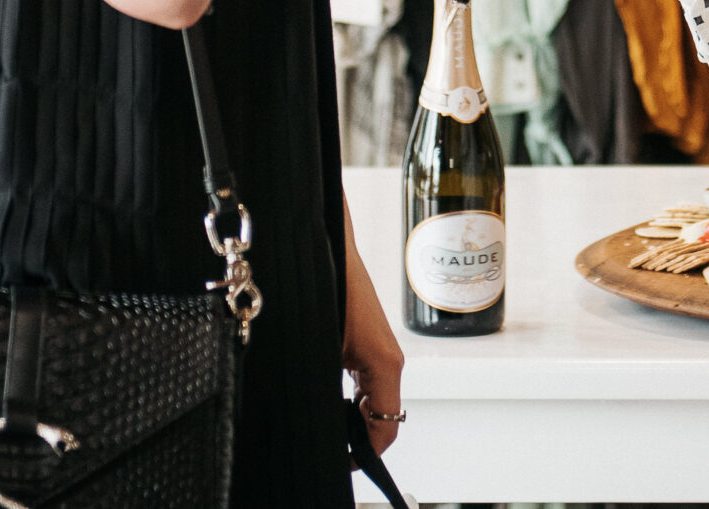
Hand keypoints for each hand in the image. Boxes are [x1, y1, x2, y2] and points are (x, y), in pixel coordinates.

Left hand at [339, 250, 406, 455]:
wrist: (328, 243)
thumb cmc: (330, 285)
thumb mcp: (323, 350)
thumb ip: (331, 391)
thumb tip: (320, 420)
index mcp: (385, 365)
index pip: (385, 429)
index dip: (365, 456)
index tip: (344, 465)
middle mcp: (388, 359)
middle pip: (381, 417)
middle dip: (356, 438)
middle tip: (328, 445)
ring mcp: (380, 349)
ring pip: (373, 400)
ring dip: (353, 417)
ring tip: (324, 423)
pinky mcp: (367, 340)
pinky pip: (366, 380)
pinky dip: (351, 396)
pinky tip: (328, 393)